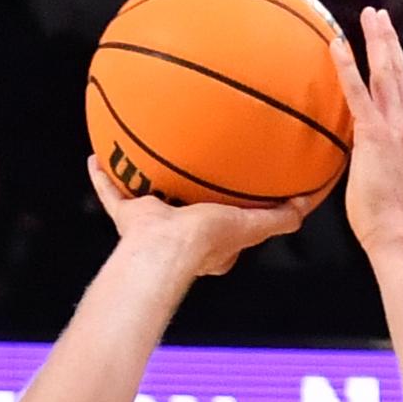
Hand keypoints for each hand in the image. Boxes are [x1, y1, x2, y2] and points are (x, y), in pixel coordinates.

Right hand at [87, 156, 311, 278]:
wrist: (165, 249)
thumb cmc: (208, 242)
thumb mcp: (253, 226)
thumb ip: (280, 219)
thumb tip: (306, 204)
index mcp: (209, 242)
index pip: (224, 225)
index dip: (230, 209)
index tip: (232, 190)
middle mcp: (179, 234)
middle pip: (184, 207)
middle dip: (185, 191)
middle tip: (187, 167)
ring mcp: (152, 226)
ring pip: (147, 198)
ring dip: (144, 178)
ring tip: (143, 152)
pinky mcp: (128, 217)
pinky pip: (113, 193)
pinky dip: (104, 178)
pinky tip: (97, 157)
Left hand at [323, 7, 402, 254]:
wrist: (396, 232)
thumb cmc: (385, 216)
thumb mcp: (384, 177)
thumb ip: (376, 154)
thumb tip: (358, 147)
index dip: (396, 63)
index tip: (388, 41)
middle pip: (399, 73)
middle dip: (389, 40)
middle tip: (378, 15)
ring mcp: (395, 129)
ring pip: (386, 75)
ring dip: (377, 42)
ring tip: (368, 16)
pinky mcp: (375, 136)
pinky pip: (358, 95)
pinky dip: (348, 68)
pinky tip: (338, 47)